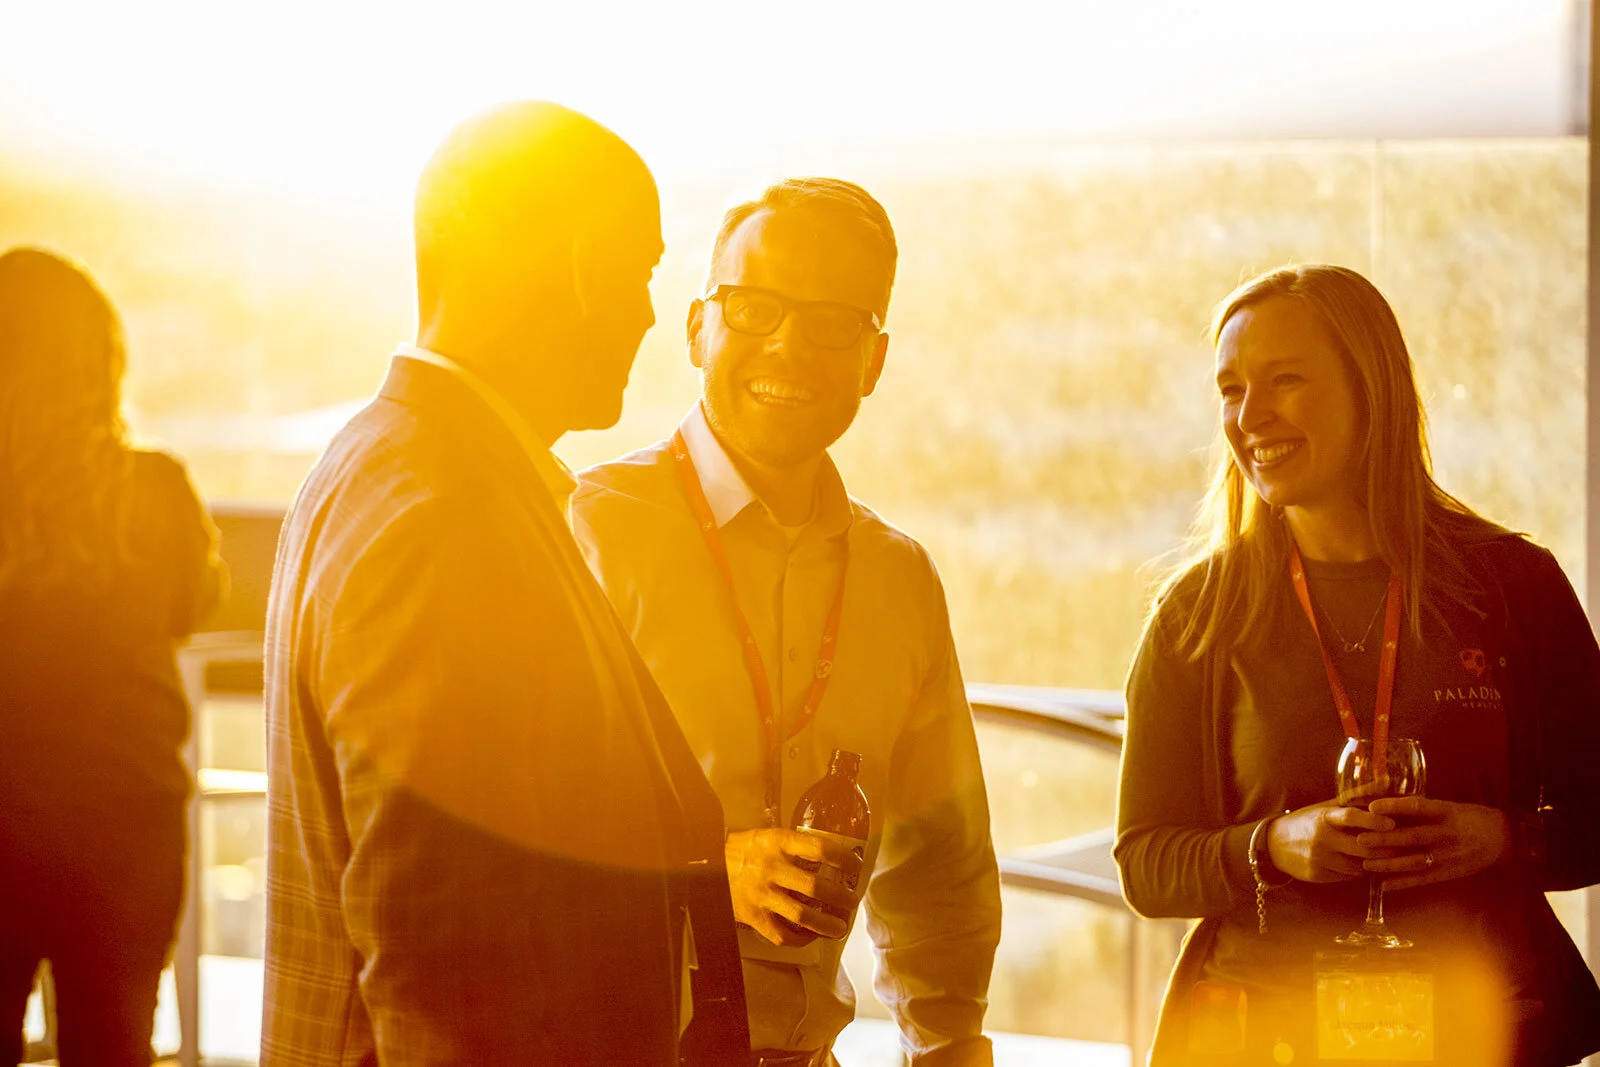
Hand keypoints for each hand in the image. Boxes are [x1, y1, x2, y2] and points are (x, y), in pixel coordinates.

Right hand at [724, 828, 862, 946]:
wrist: (707, 863)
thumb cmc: (744, 849)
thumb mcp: (768, 836)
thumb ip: (795, 846)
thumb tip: (832, 855)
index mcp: (777, 843)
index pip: (818, 848)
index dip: (841, 857)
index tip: (854, 865)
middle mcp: (771, 868)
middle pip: (815, 886)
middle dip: (840, 896)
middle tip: (851, 901)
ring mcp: (762, 894)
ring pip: (802, 914)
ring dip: (826, 923)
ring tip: (840, 927)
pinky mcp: (753, 916)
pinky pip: (781, 934)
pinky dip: (800, 939)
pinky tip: (811, 936)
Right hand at [1266, 801, 1399, 882]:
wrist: (1274, 844)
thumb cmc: (1308, 821)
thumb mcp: (1328, 806)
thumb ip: (1358, 796)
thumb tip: (1386, 780)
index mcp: (1324, 817)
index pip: (1350, 817)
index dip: (1373, 820)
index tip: (1392, 823)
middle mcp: (1320, 838)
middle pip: (1361, 847)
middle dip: (1386, 849)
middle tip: (1405, 847)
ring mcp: (1318, 858)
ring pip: (1358, 866)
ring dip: (1374, 863)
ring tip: (1388, 857)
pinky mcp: (1317, 875)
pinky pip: (1347, 877)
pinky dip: (1359, 872)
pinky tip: (1364, 865)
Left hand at [1359, 797, 1511, 891]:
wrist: (1502, 838)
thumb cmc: (1469, 817)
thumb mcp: (1448, 807)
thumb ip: (1421, 809)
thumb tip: (1386, 804)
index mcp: (1445, 812)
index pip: (1416, 807)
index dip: (1393, 807)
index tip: (1371, 807)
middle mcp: (1446, 834)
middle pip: (1410, 837)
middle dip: (1383, 839)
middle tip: (1359, 839)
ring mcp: (1447, 856)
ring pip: (1413, 862)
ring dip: (1388, 864)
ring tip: (1366, 864)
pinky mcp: (1449, 872)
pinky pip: (1422, 880)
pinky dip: (1402, 883)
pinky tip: (1383, 886)